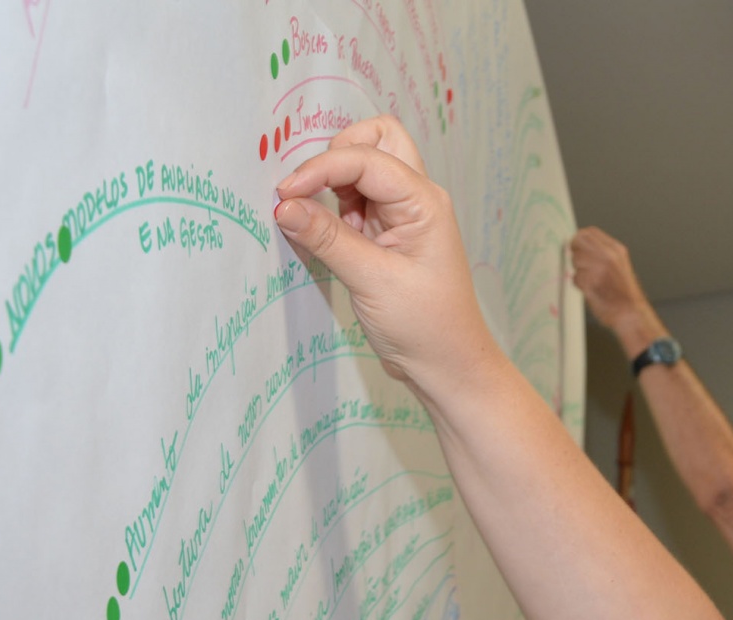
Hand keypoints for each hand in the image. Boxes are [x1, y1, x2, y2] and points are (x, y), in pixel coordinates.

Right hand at [273, 122, 495, 393]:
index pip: (366, 159)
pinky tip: (323, 235)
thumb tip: (284, 206)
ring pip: (364, 168)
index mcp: (423, 202)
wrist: (447, 365)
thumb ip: (327, 239)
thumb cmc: (426, 326)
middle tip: (309, 191)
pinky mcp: (387, 234)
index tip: (285, 194)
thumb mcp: (372, 281)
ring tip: (318, 223)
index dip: (321, 168)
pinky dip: (334, 206)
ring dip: (334, 183)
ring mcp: (402, 215)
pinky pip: (356, 201)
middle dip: (338, 153)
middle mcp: (416, 199)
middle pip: (377, 140)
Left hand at [570, 227, 660, 347]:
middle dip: (575, 252)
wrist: (630, 312)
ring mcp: (598, 269)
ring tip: (591, 280)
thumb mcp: (620, 263)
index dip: (580, 238)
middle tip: (580, 263)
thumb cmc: (624, 292)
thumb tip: (582, 245)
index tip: (578, 246)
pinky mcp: (590, 283)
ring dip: (578, 270)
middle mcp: (608, 256)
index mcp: (616, 249)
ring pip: (575, 260)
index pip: (590, 232)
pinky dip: (579, 284)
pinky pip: (575, 278)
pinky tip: (591, 289)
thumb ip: (604, 252)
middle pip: (579, 242)